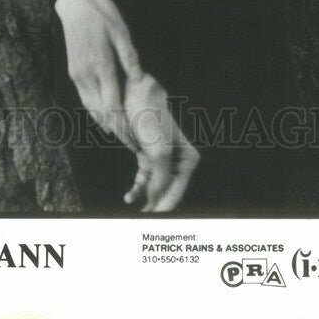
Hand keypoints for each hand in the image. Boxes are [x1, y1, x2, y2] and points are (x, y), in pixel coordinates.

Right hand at [55, 0, 142, 149]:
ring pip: (91, 108)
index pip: (113, 105)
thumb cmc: (102, 13)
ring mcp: (78, 74)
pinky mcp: (73, 71)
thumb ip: (130, 58)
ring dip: (106, 125)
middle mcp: (87, 74)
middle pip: (102, 113)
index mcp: (101, 64)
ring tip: (122, 136)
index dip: (125, 125)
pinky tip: (105, 117)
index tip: (137, 137)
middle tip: (133, 145)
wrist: (74, 3)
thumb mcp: (121, 31)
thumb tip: (140, 80)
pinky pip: (85, 98)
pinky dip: (95, 112)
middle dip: (118, 131)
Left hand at [123, 72, 200, 212]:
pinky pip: (145, 179)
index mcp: (189, 159)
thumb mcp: (158, 153)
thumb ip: (160, 180)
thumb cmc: (150, 120)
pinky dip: (138, 189)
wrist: (134, 96)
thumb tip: (155, 201)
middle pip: (167, 191)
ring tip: (136, 210)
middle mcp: (179, 161)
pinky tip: (130, 196)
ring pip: (155, 187)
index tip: (153, 220)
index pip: (177, 191)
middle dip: (156, 205)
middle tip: (143, 222)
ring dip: (146, 199)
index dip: (165, 206)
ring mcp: (163, 159)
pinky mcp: (149, 157)